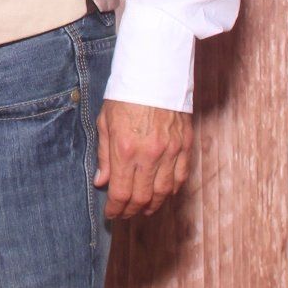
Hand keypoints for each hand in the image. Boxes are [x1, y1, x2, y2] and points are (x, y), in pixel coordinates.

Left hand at [95, 99, 192, 218]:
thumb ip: (104, 156)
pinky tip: (163, 194)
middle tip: (125, 213)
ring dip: (153, 205)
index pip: (121, 192)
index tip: (111, 214)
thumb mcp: (105, 123)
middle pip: (142, 197)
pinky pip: (181, 177)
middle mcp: (149, 154)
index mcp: (125, 149)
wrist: (154, 74)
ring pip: (164, 192)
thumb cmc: (125, 96)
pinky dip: (172, 190)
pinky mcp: (185, 145)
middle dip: (132, 210)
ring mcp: (171, 151)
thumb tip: (102, 182)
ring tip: (143, 209)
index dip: (115, 208)